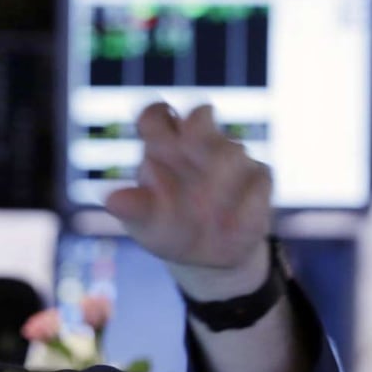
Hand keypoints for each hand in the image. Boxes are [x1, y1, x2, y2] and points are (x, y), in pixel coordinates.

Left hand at [105, 103, 272, 297]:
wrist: (205, 257)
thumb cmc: (165, 229)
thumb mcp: (143, 225)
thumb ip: (133, 209)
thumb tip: (112, 201)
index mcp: (161, 149)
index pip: (155, 117)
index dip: (156, 115)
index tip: (161, 125)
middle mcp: (197, 145)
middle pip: (199, 119)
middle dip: (195, 135)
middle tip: (188, 156)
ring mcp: (232, 158)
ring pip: (232, 149)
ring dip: (221, 179)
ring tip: (206, 215)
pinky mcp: (259, 177)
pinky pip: (258, 178)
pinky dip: (246, 202)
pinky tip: (231, 225)